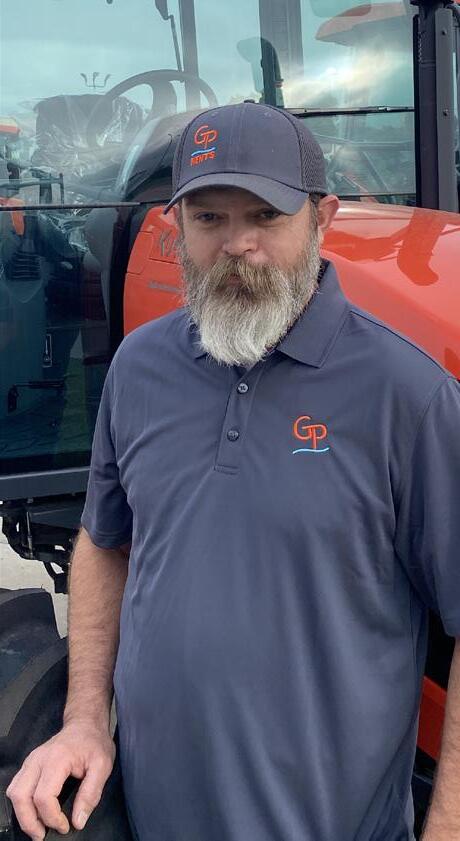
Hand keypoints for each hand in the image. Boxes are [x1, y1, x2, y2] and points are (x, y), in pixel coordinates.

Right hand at [6, 719, 114, 839]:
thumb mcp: (102, 766)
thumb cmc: (94, 742)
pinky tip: (34, 812)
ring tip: (37, 827)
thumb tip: (78, 820)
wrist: (85, 723)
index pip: (44, 796)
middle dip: (29, 822)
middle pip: (21, 796)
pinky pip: (17, 787)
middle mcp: (38, 759)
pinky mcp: (29, 764)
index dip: (52, 818)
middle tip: (42, 835)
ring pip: (14, 792)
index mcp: (57, 759)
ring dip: (22, 814)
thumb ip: (91, 794)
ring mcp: (31, 760)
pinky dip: (21, 803)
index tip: (65, 826)